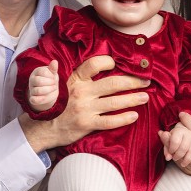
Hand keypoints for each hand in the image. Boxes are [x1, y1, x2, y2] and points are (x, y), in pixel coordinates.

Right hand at [20, 54, 149, 150]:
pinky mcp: (87, 124)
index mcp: (76, 80)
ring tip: (145, 97)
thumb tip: (80, 62)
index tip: (119, 64)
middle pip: (112, 83)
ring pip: (115, 102)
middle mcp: (82, 92)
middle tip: (146, 81)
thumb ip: (73, 74)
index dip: (108, 62)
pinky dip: (124, 118)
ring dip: (133, 99)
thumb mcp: (60, 84)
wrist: (44, 127)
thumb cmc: (56, 105)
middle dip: (132, 81)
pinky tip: (134, 116)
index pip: (94, 64)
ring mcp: (85, 109)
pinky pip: (110, 121)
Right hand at [28, 60, 59, 111]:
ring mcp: (32, 89)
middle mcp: (32, 80)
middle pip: (39, 81)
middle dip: (50, 83)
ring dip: (48, 90)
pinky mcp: (33, 98)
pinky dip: (40, 100)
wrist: (50, 90)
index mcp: (37, 71)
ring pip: (37, 91)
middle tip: (54, 84)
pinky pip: (33, 100)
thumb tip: (55, 62)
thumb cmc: (50, 79)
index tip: (54, 77)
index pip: (43, 72)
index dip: (50, 75)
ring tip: (53, 88)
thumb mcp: (53, 73)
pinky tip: (45, 97)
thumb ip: (53, 68)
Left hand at [159, 109, 190, 181]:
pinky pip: (177, 161)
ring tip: (163, 134)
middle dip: (174, 135)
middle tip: (166, 127)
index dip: (189, 122)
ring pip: (179, 154)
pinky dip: (171, 153)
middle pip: (186, 144)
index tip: (181, 114)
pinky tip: (165, 146)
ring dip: (169, 144)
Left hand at [159, 122, 190, 165]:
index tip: (170, 152)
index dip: (172, 149)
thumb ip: (166, 148)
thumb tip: (167, 157)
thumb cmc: (175, 139)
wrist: (185, 135)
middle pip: (184, 147)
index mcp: (179, 131)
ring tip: (182, 164)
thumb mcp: (168, 141)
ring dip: (187, 160)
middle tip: (175, 158)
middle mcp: (189, 134)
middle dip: (178, 155)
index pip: (175, 141)